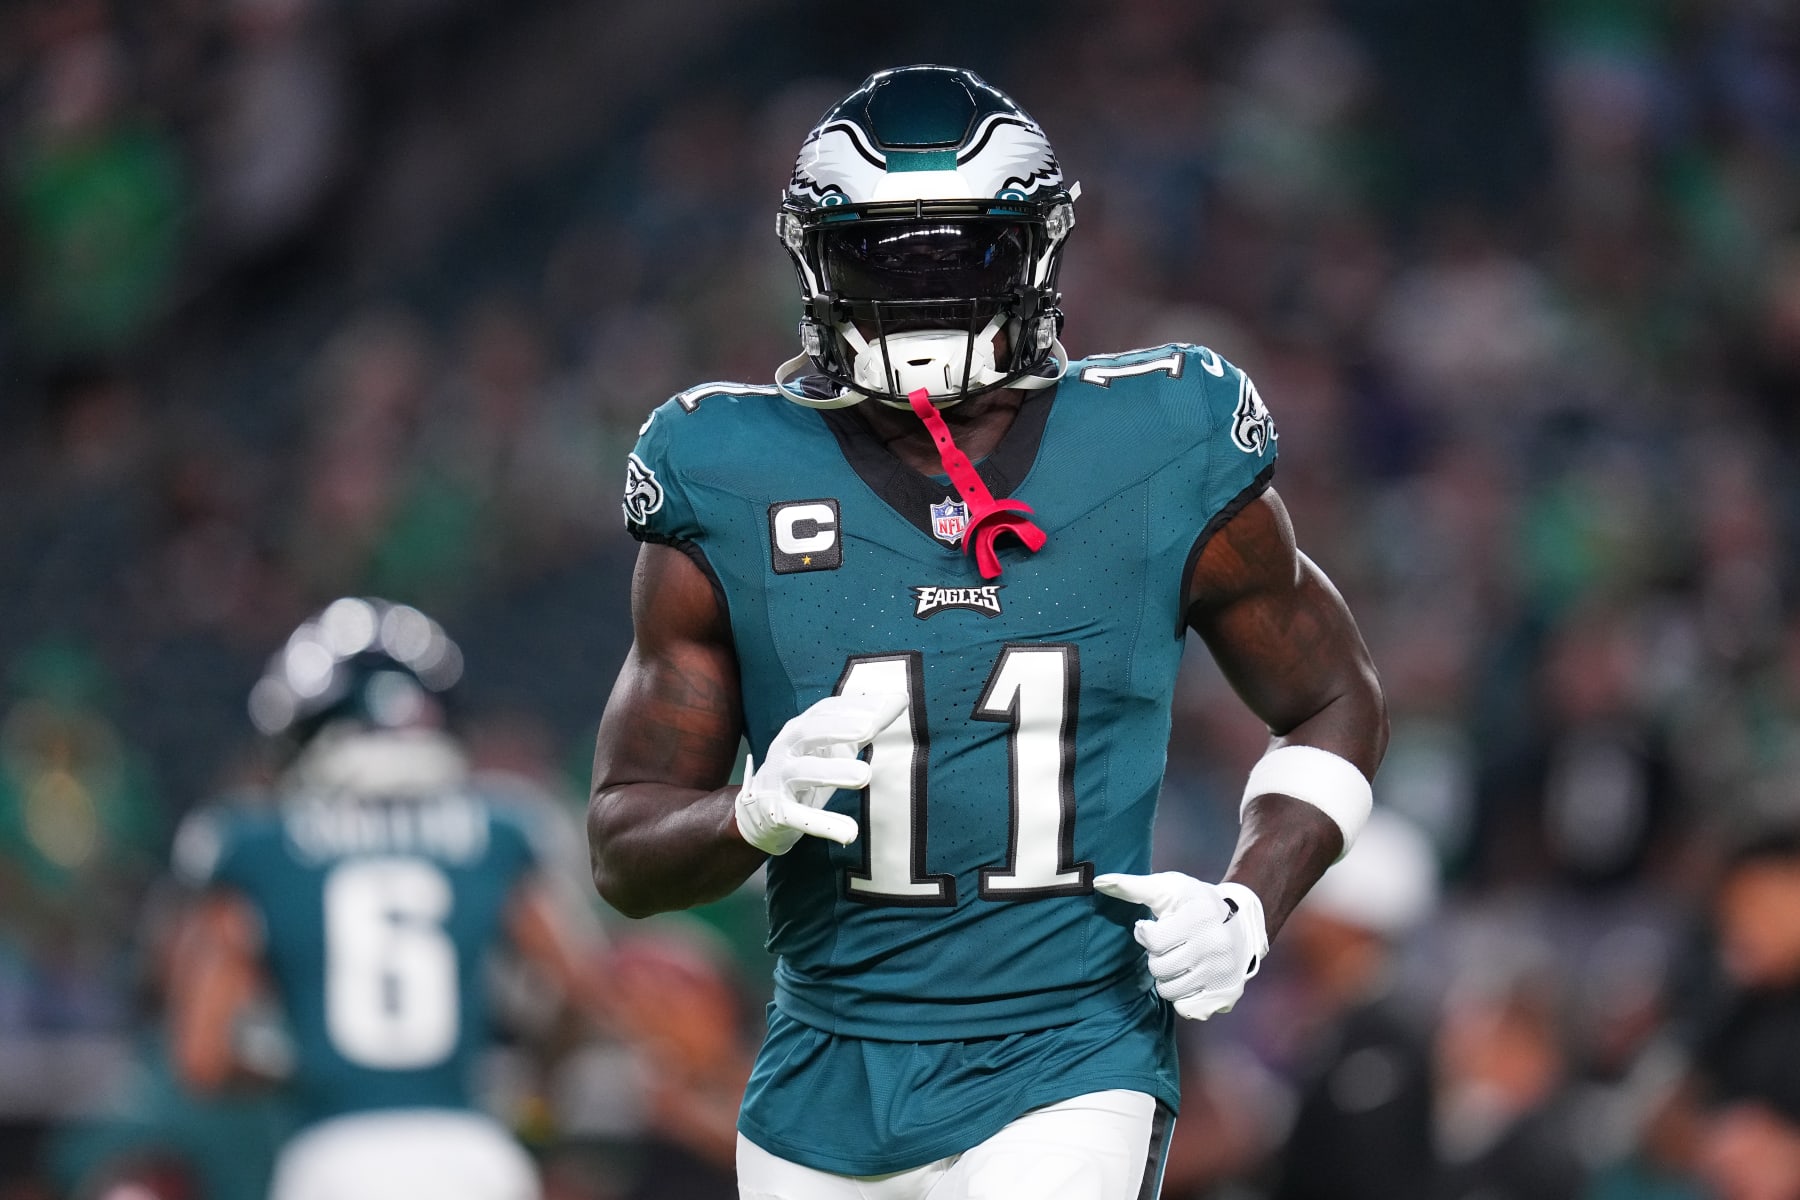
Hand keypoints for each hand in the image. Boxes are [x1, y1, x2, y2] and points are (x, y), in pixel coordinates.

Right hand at [733, 692, 907, 854]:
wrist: (762, 811)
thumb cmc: (807, 770)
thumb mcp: (833, 746)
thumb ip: (863, 726)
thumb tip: (900, 699)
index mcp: (800, 728)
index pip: (826, 711)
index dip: (855, 706)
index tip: (889, 703)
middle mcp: (786, 748)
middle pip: (808, 732)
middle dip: (838, 728)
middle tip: (869, 728)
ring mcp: (778, 779)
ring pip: (802, 772)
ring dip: (833, 771)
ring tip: (865, 775)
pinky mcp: (776, 811)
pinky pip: (798, 816)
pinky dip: (823, 824)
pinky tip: (849, 833)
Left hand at [1094, 872, 1268, 1019]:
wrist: (1243, 920)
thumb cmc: (1195, 902)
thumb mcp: (1167, 887)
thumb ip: (1132, 886)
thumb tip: (1098, 882)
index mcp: (1199, 917)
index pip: (1152, 941)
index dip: (1145, 934)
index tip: (1152, 927)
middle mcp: (1215, 946)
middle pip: (1159, 968)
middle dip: (1156, 957)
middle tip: (1168, 946)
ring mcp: (1222, 972)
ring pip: (1170, 991)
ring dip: (1167, 978)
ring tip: (1178, 961)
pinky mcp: (1226, 993)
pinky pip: (1187, 1008)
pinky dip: (1182, 997)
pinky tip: (1189, 978)